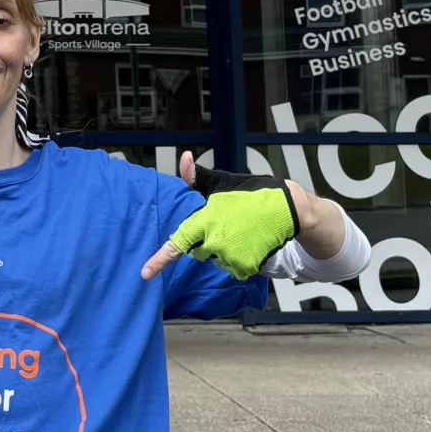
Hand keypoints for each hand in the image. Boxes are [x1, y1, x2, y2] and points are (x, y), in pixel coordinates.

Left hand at [141, 171, 297, 280]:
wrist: (286, 209)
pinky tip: (250, 244)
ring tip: (241, 233)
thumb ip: (197, 177)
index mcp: (204, 221)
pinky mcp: (245, 267)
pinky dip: (240, 261)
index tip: (144, 274)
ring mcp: (230, 256)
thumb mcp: (221, 183)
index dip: (159, 260)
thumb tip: (183, 157)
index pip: (177, 243)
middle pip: (198, 252)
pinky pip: (234, 269)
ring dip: (224, 252)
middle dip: (207, 242)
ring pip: (216, 261)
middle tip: (227, 226)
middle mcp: (214, 241)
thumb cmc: (250, 194)